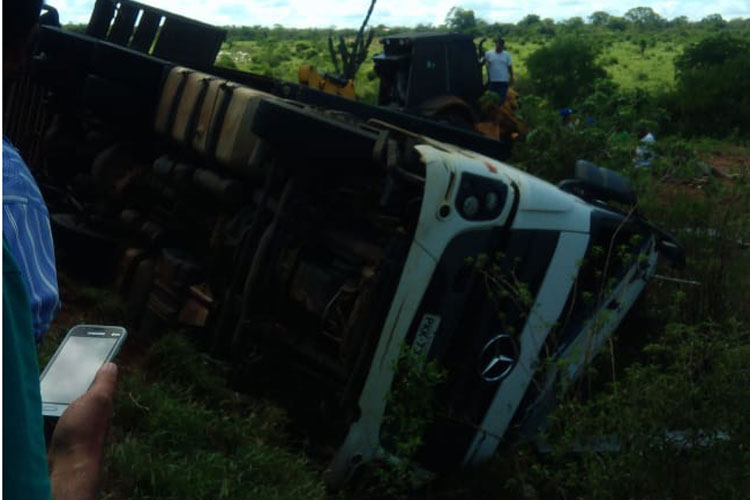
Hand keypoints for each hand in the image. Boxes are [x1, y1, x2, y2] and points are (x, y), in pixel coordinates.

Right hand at [48, 363, 117, 499]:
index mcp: (102, 401)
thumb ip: (105, 383)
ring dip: (59, 392)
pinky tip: (42, 402)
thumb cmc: (84, 431)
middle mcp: (92, 411)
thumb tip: (112, 364)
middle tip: (60, 364)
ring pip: (67, 401)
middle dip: (73, 377)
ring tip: (49, 378)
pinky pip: (55, 414)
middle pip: (81, 388)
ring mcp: (76, 422)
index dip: (93, 365)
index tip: (83, 350)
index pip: (99, 378)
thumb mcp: (98, 400)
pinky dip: (50, 407)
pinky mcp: (61, 432)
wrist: (68, 465)